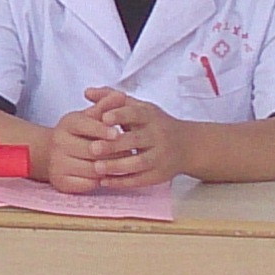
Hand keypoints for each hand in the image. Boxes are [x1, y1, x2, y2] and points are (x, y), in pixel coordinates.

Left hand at [52, 88, 180, 192]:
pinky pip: (141, 180)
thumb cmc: (154, 124)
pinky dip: (122, 182)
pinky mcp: (160, 174)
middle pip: (136, 140)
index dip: (120, 115)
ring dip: (117, 166)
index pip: (136, 114)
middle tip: (92, 148)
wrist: (187, 146)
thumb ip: (112, 98)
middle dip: (114, 145)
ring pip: (139, 162)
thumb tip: (87, 92)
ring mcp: (160, 156)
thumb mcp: (138, 107)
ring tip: (96, 167)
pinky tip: (104, 181)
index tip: (103, 118)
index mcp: (150, 116)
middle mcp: (158, 135)